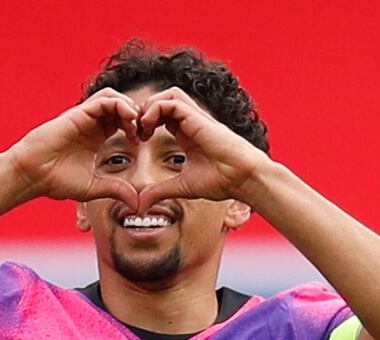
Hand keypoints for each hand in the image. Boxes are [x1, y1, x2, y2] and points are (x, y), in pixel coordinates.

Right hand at [8, 88, 140, 209]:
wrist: (33, 175)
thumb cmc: (56, 181)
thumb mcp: (95, 188)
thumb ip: (116, 190)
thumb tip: (137, 204)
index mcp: (96, 137)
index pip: (122, 121)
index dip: (137, 128)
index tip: (143, 143)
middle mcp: (92, 124)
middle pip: (121, 107)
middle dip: (137, 116)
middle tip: (144, 132)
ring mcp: (85, 117)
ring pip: (114, 98)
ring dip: (130, 108)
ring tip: (136, 126)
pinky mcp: (79, 113)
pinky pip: (105, 100)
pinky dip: (120, 105)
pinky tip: (128, 121)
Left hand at [136, 87, 269, 209]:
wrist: (243, 179)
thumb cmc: (222, 181)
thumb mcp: (181, 187)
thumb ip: (160, 191)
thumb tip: (140, 205)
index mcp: (188, 133)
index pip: (163, 115)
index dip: (146, 122)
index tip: (137, 140)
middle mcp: (192, 122)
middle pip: (164, 99)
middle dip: (145, 110)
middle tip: (136, 131)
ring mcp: (196, 118)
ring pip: (168, 95)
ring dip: (150, 106)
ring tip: (142, 126)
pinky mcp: (199, 118)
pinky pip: (172, 102)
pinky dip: (155, 109)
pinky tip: (148, 127)